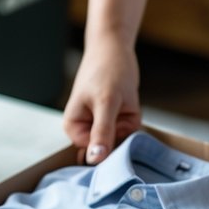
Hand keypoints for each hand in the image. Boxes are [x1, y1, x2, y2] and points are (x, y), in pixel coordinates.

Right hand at [63, 36, 141, 163]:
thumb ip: (102, 133)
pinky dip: (134, 119)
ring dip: (129, 125)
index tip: (116, 130)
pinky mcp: (117, 119)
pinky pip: (129, 130)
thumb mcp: (106, 103)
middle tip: (121, 112)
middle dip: (121, 135)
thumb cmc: (106, 70)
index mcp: (74, 129)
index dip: (108, 148)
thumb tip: (94, 160)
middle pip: (108, 149)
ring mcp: (104, 125)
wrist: (115, 47)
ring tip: (124, 102)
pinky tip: (128, 102)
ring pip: (122, 140)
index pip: (92, 154)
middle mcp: (88, 130)